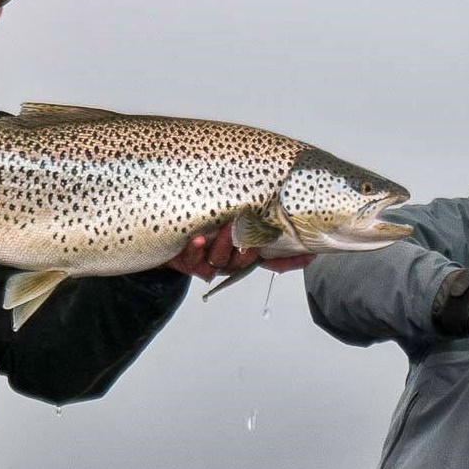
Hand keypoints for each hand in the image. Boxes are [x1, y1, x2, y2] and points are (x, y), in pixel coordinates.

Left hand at [164, 220, 314, 280]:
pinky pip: (192, 260)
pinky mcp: (185, 259)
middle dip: (253, 247)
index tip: (308, 254)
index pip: (273, 257)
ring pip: (221, 260)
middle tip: (254, 231)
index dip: (290, 259)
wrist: (160, 225)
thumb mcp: (233, 209)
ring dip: (225, 244)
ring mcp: (207, 259)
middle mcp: (228, 256)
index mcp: (243, 247)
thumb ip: (259, 214)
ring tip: (227, 226)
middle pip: (246, 259)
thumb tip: (293, 208)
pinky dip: (196, 251)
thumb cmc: (201, 214)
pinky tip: (198, 239)